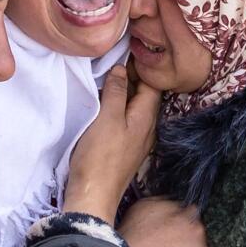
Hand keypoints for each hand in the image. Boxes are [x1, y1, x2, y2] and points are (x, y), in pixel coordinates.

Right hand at [63, 62, 160, 221]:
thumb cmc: (100, 156)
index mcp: (146, 117)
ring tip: (104, 76)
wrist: (93, 196)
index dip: (141, 65)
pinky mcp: (124, 147)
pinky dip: (116, 106)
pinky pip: (125, 119)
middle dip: (131, 76)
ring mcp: (136, 139)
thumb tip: (122, 69)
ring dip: (122, 91)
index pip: (152, 83)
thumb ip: (116, 91)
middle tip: (111, 59)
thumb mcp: (107, 118)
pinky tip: (102, 102)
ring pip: (133, 107)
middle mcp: (147, 127)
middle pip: (144, 94)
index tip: (124, 50)